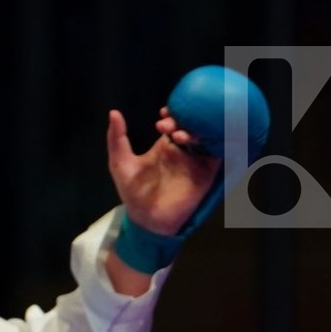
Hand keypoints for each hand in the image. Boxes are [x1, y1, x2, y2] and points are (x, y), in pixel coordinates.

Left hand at [106, 106, 221, 235]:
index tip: (163, 113)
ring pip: (205, 135)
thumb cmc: (133, 192)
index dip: (172, 114)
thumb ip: (117, 138)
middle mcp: (183, 150)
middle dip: (184, 119)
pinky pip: (217, 151)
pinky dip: (216, 140)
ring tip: (180, 136)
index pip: (175, 122)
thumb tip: (113, 112)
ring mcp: (196, 160)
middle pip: (192, 125)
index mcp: (165, 146)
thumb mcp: (121, 162)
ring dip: (197, 130)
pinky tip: (203, 138)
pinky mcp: (207, 172)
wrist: (147, 219)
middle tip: (170, 126)